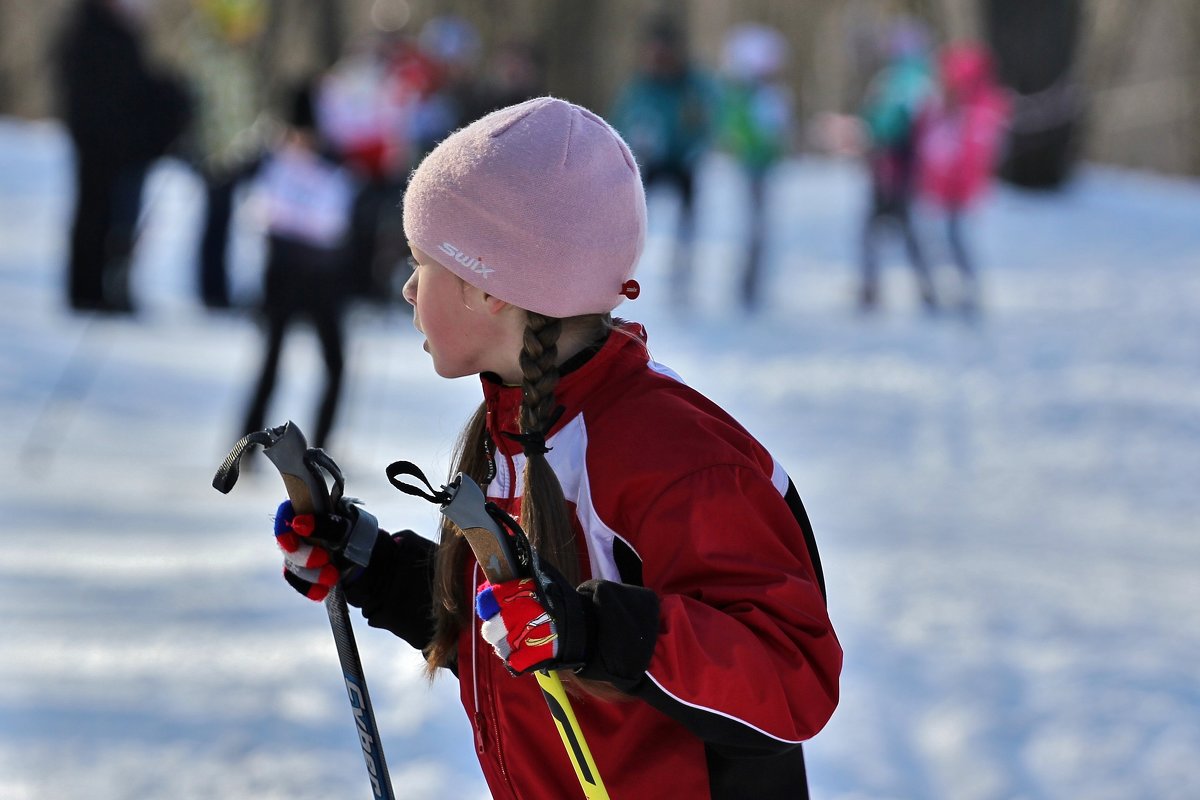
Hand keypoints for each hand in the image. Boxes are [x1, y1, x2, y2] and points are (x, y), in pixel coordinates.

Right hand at [274, 499, 365, 601]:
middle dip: (304, 555)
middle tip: (324, 559)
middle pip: (287, 544)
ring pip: (292, 565)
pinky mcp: (303, 573)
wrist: (371, 562)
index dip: (287, 522)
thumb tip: (299, 523)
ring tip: (333, 577)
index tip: (298, 528)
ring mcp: (299, 553)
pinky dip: (309, 588)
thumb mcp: (348, 529)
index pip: (286, 513)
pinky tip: (322, 591)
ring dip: (312, 574)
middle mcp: (299, 532)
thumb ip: (327, 525)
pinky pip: (297, 582)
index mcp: (309, 513)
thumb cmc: (358, 536)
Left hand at [475, 561, 593, 674]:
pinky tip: (528, 649)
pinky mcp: (525, 659)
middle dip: (497, 627)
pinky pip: (511, 660)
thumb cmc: (564, 600)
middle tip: (511, 625)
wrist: (585, 629)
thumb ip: (526, 566)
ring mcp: (518, 640)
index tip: (495, 605)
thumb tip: (510, 540)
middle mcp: (513, 617)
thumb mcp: (545, 577)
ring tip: (522, 637)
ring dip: (507, 642)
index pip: (487, 599)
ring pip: (498, 645)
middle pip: (488, 628)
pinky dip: (518, 657)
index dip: (490, 603)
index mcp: (515, 595)